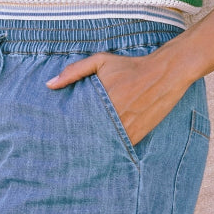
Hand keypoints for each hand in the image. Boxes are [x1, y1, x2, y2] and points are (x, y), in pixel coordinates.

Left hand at [46, 45, 191, 145]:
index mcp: (100, 101)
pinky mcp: (136, 136)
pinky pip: (118, 147)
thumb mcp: (101, 61)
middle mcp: (113, 117)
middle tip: (63, 148)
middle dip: (77, 140)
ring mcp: (125, 129)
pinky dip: (110, 148)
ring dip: (92, 146)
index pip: (76, 122)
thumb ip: (74, 71)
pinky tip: (100, 150)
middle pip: (87, 136)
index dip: (66, 129)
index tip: (57, 134)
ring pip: (102, 145)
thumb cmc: (130, 66)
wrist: (164, 73)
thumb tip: (49, 84)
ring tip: (79, 151)